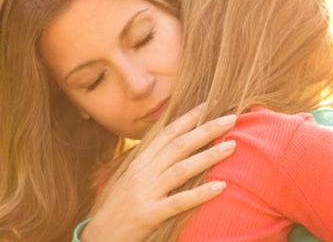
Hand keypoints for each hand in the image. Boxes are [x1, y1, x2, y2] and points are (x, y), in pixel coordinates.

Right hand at [81, 103, 236, 241]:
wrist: (99, 236)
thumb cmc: (120, 205)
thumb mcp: (134, 178)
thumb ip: (154, 162)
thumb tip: (179, 147)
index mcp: (141, 161)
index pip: (167, 133)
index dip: (189, 118)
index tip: (209, 105)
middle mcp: (143, 172)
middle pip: (179, 145)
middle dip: (205, 130)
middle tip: (230, 118)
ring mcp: (146, 192)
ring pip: (181, 169)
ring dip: (208, 156)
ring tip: (232, 146)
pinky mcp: (149, 214)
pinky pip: (178, 202)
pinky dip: (200, 193)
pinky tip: (221, 186)